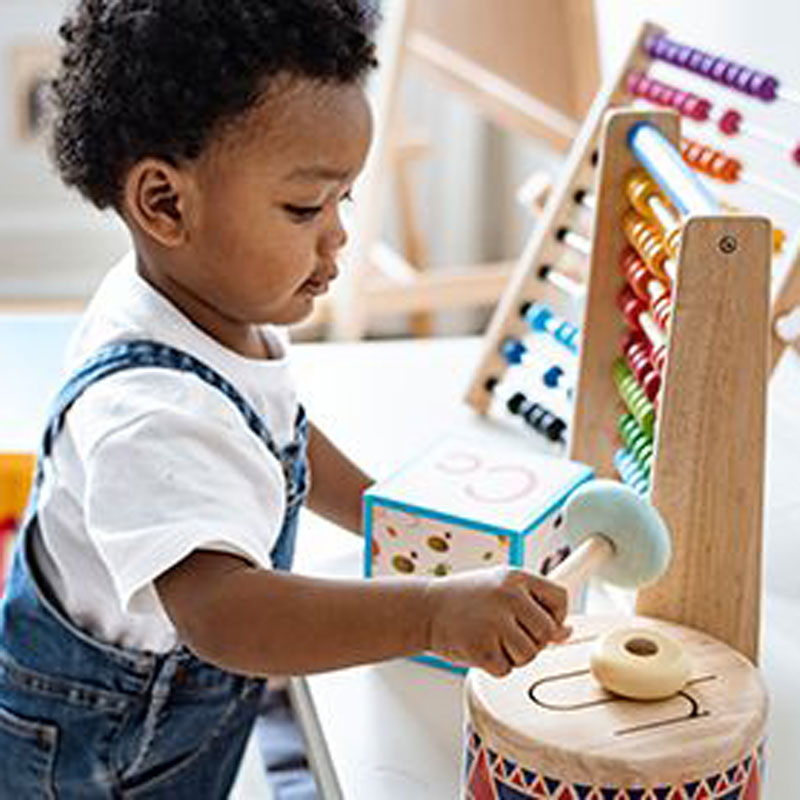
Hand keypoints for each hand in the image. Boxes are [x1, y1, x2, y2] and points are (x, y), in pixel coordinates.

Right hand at [424, 567, 570, 676]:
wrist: (425, 608)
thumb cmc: (465, 598)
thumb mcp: (501, 589)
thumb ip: (534, 606)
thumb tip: (566, 632)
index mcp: (516, 577)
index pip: (560, 598)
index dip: (555, 616)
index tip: (537, 622)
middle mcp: (508, 596)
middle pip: (547, 632)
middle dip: (532, 640)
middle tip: (508, 633)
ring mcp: (495, 621)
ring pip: (529, 655)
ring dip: (513, 656)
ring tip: (492, 639)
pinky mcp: (482, 647)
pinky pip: (507, 669)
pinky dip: (494, 665)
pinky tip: (479, 647)